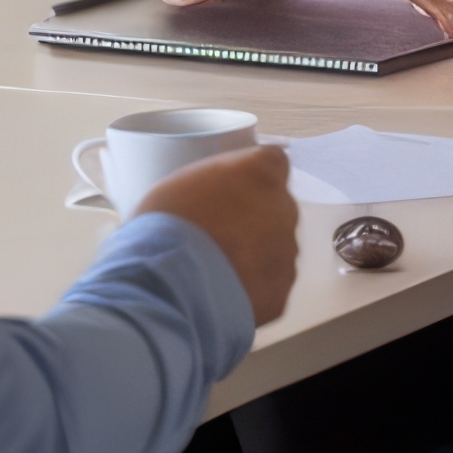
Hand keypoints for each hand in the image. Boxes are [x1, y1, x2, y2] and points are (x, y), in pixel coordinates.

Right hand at [137, 147, 297, 325]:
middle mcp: (283, 208)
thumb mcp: (180, 183)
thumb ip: (216, 183)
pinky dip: (253, 287)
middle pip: (276, 207)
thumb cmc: (166, 228)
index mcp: (260, 172)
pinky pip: (271, 283)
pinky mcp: (281, 290)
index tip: (236, 190)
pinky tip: (224, 291)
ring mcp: (286, 251)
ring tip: (217, 267)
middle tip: (219, 233)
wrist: (168, 288)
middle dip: (255, 218)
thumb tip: (221, 195)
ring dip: (256, 254)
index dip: (254, 178)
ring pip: (276, 247)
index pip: (273, 162)